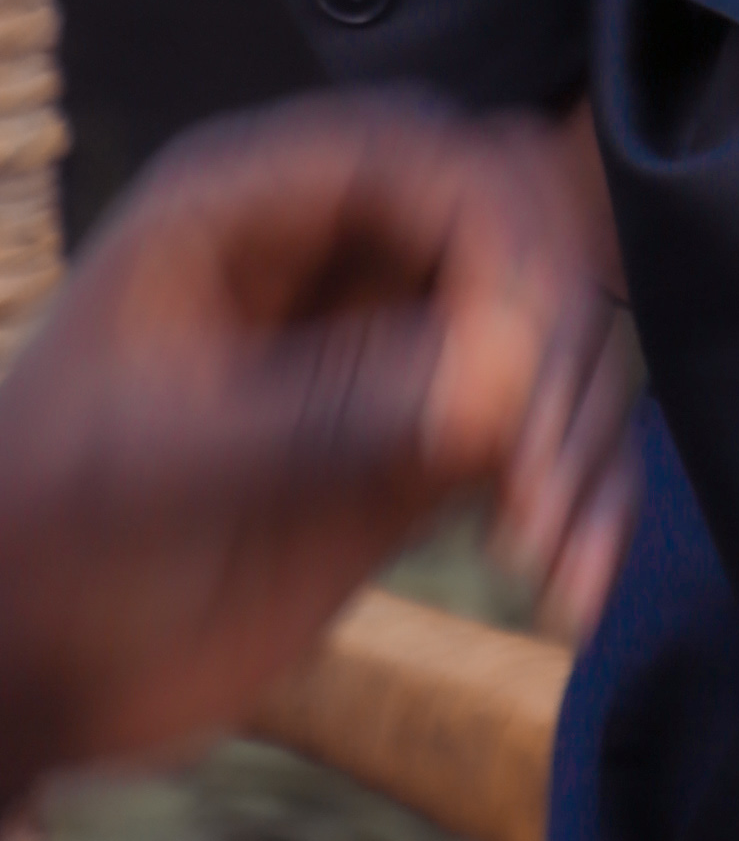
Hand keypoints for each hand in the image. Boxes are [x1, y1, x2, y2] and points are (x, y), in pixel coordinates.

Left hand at [0, 96, 622, 794]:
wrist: (21, 680)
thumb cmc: (45, 547)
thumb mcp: (156, 471)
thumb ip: (320, 417)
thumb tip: (496, 381)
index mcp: (250, 202)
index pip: (428, 160)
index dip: (499, 244)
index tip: (523, 365)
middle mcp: (339, 248)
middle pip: (518, 230)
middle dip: (557, 343)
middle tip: (540, 480)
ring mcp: (391, 341)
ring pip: (551, 330)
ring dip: (582, 431)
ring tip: (556, 561)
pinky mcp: (429, 435)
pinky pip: (541, 428)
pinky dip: (579, 492)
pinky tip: (569, 581)